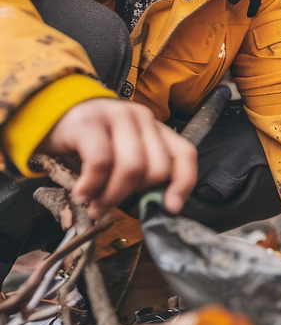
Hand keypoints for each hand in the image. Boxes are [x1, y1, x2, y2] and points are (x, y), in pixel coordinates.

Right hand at [37, 98, 198, 217]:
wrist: (51, 115)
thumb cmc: (90, 143)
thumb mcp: (121, 155)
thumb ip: (141, 174)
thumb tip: (156, 207)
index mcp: (156, 127)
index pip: (185, 154)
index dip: (183, 184)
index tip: (170, 209)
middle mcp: (142, 118)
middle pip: (157, 168)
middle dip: (135, 196)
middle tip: (111, 206)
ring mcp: (117, 116)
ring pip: (132, 167)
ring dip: (112, 196)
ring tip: (95, 205)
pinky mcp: (89, 122)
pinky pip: (101, 162)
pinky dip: (92, 186)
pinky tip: (81, 193)